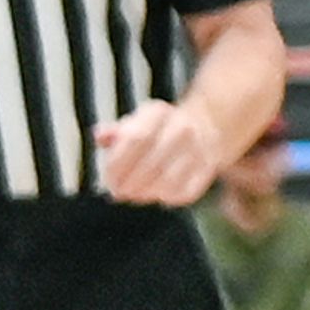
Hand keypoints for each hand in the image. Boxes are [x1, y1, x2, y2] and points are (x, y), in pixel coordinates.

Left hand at [93, 96, 224, 206]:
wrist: (202, 126)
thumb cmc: (155, 131)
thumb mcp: (133, 124)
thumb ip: (114, 132)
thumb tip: (101, 136)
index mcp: (158, 112)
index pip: (134, 140)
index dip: (118, 165)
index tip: (108, 180)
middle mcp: (182, 127)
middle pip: (150, 164)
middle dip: (129, 184)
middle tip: (118, 192)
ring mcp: (199, 147)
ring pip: (168, 181)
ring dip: (145, 193)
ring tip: (134, 195)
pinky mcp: (209, 168)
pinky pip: (184, 192)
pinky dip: (166, 197)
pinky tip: (155, 194)